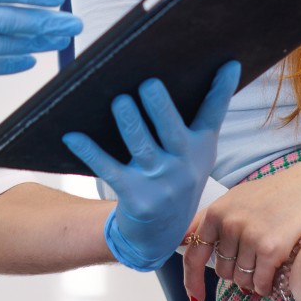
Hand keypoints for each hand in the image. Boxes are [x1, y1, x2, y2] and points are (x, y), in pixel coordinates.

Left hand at [63, 61, 240, 271]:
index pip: (213, 114)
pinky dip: (89, 151)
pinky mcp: (135, 197)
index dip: (221, 89)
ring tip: (119, 102)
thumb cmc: (173, 182)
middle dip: (160, 107)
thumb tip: (184, 77)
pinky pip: (108, 169)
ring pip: (142, 147)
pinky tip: (72, 136)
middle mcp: (184, 165)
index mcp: (200, 149)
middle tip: (148, 83)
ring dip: (129, 123)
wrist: (159, 237)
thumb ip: (193, 123)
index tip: (228, 63)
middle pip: (173, 130)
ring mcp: (160, 183)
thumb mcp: (193, 157)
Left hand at [180, 144, 300, 300]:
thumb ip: (208, 219)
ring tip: (266, 264)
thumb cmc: (274, 194)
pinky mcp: (271, 249)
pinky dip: (266, 286)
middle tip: (254, 260)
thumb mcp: (235, 199)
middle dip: (236, 272)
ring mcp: (249, 237)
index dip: (192, 280)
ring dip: (253, 280)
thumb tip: (182, 240)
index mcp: (216, 212)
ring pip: (241, 280)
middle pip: (222, 271)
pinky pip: (260, 283)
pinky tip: (275, 275)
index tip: (196, 297)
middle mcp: (229, 224)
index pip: (194, 254)